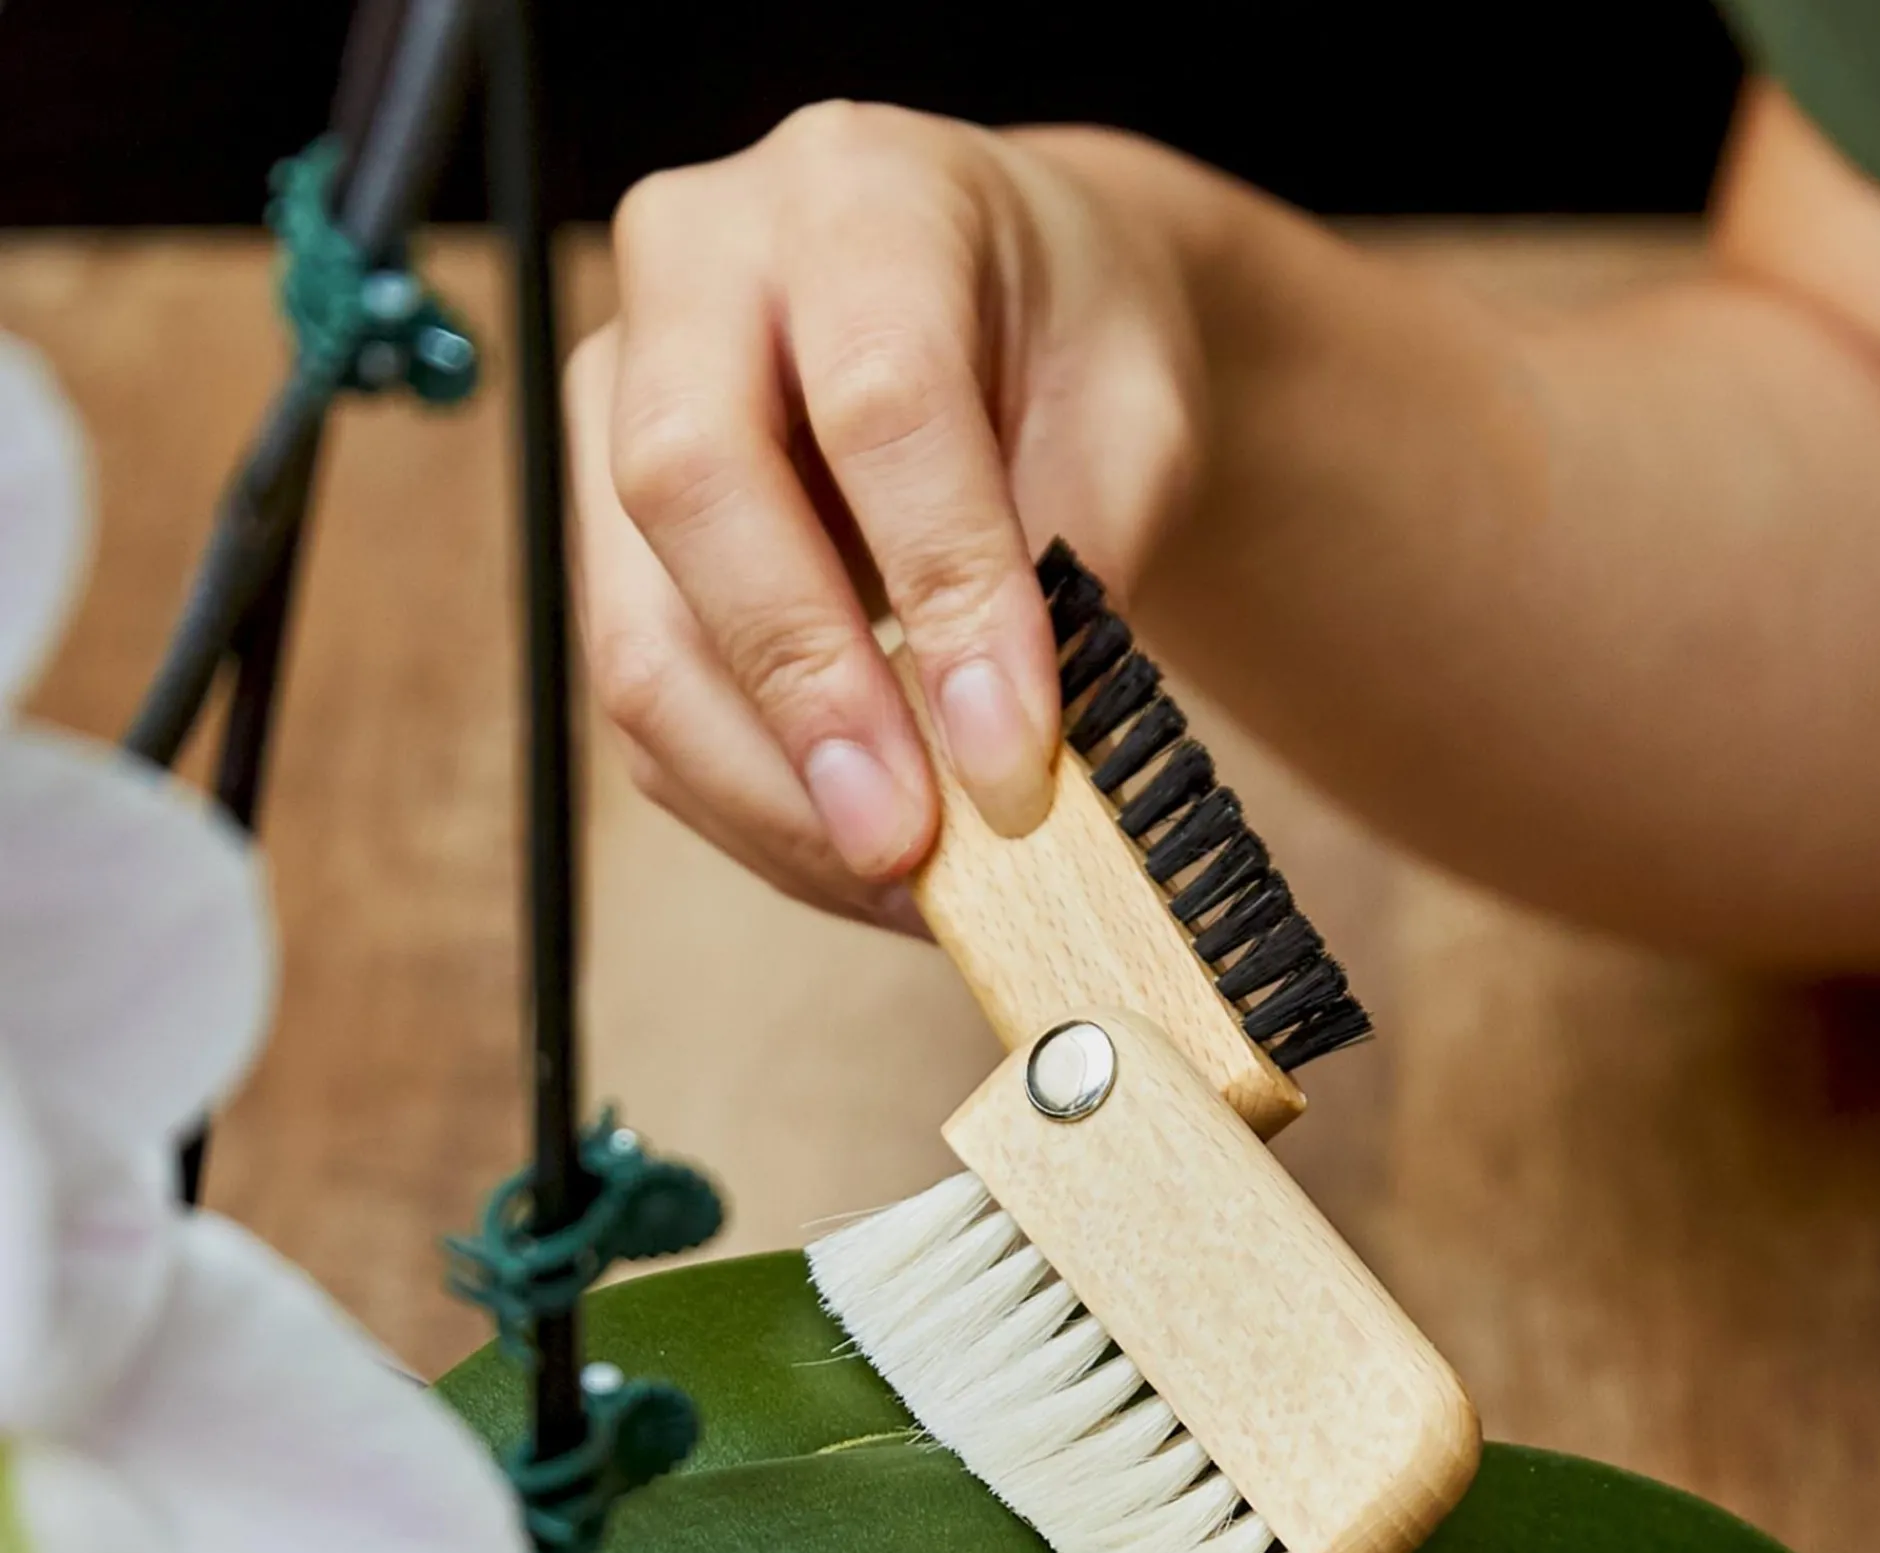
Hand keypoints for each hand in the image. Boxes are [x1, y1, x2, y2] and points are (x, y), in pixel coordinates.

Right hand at [564, 104, 1208, 922]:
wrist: (1003, 304)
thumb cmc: (1071, 346)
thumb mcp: (1137, 413)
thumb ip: (1085, 562)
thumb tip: (1018, 769)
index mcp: (859, 197)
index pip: (879, 400)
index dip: (946, 596)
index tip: (1013, 758)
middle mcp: (699, 268)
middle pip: (694, 492)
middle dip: (810, 700)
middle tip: (912, 847)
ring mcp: (620, 396)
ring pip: (640, 629)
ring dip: (773, 794)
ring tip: (908, 888)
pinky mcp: (603, 528)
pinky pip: (647, 704)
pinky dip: (757, 809)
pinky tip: (860, 866)